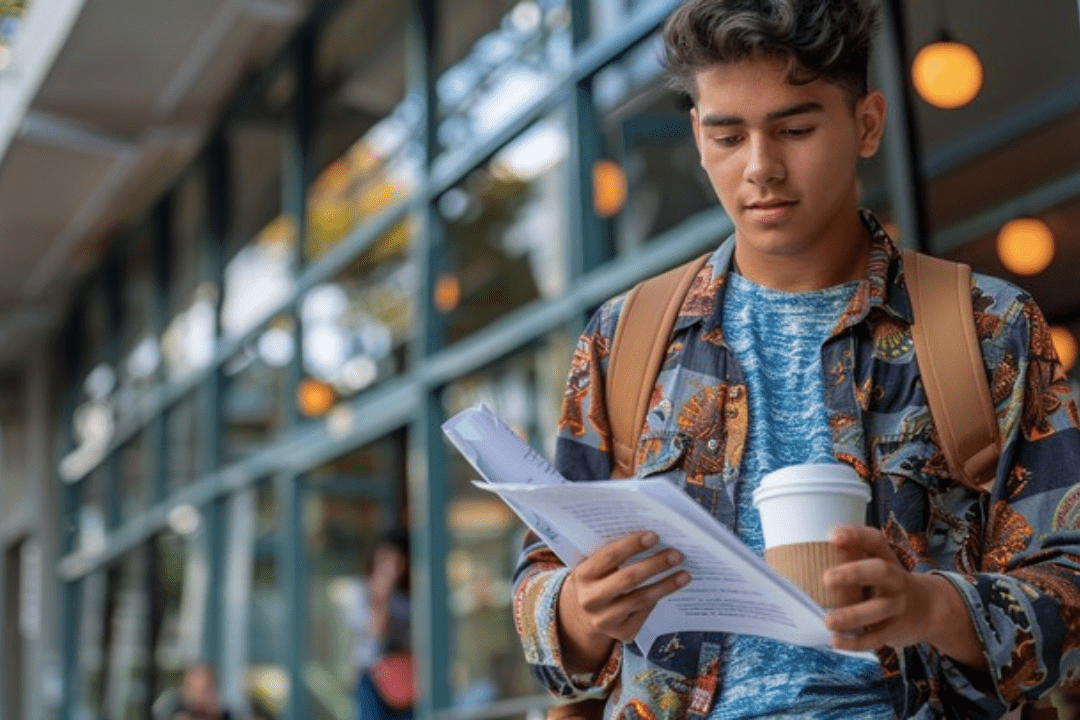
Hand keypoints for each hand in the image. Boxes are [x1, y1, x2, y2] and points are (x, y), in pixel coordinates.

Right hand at [557, 531, 689, 672]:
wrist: (585, 612)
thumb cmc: (597, 578)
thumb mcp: (595, 564)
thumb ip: (614, 553)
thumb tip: (652, 539)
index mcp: (582, 575)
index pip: (609, 556)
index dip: (632, 545)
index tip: (654, 536)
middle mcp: (590, 600)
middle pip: (628, 579)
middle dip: (655, 565)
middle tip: (677, 555)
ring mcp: (605, 620)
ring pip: (641, 599)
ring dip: (666, 585)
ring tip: (684, 574)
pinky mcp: (621, 633)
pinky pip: (645, 613)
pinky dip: (658, 598)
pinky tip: (671, 588)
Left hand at [822, 524, 986, 669]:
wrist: (932, 609)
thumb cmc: (887, 582)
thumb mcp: (878, 563)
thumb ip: (851, 558)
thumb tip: (799, 557)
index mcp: (886, 558)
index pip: (875, 540)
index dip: (855, 535)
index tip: (833, 536)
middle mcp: (895, 579)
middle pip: (879, 572)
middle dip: (854, 574)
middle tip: (826, 579)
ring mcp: (897, 605)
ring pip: (877, 610)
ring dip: (852, 616)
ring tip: (828, 621)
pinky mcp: (895, 630)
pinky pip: (875, 637)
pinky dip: (855, 642)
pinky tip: (835, 642)